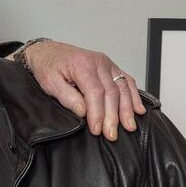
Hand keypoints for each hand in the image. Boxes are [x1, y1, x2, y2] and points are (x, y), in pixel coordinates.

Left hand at [21, 40, 145, 139]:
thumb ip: (67, 97)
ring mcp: (107, 64)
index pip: (95, 93)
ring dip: (127, 109)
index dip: (98, 113)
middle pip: (112, 92)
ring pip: (123, 87)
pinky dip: (134, 96)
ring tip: (129, 126)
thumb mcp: (50, 83)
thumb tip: (83, 111)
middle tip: (112, 134)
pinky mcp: (110, 67)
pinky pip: (126, 81)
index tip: (97, 129)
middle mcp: (98, 62)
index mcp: (82, 65)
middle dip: (113, 116)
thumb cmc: (48, 66)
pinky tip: (138, 109)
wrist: (48, 52)